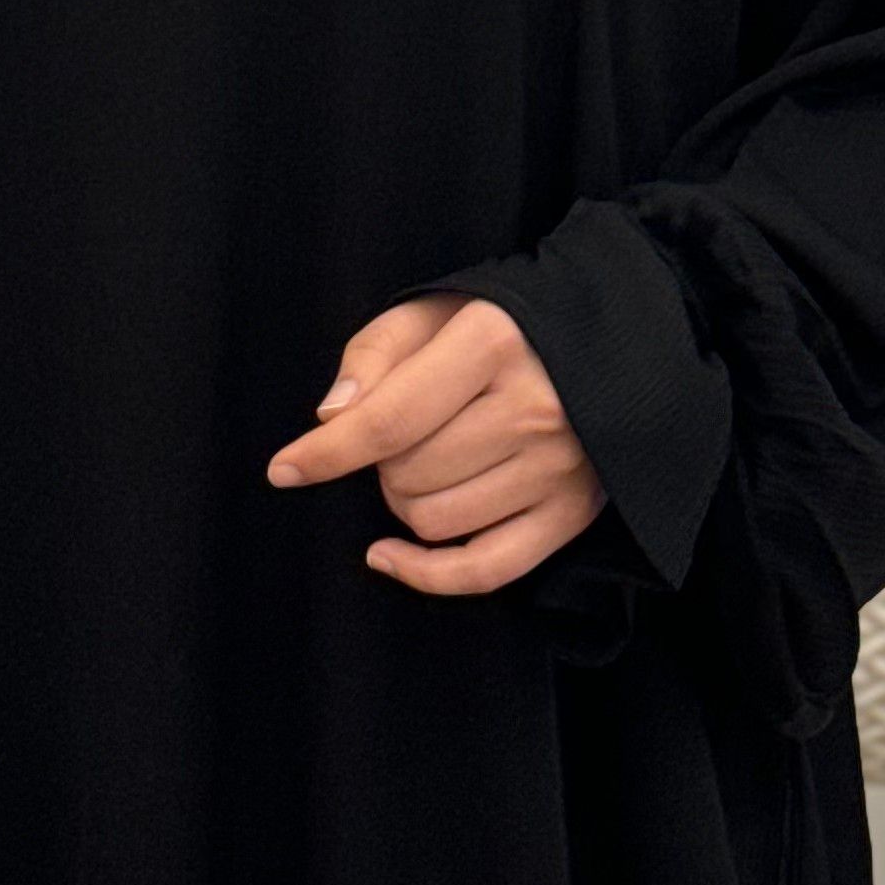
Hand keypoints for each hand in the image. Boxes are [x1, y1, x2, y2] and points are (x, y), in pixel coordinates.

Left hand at [263, 294, 604, 594]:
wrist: (600, 341)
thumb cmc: (498, 325)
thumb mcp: (430, 310)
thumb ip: (373, 354)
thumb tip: (331, 417)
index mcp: (493, 343)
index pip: (390, 420)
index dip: (326, 453)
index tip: (284, 470)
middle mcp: (534, 408)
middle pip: (407, 476)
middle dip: (379, 464)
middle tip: (397, 434)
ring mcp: (559, 466)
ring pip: (434, 522)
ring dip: (404, 503)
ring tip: (422, 463)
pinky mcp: (573, 512)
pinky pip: (484, 570)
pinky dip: (426, 574)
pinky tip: (390, 554)